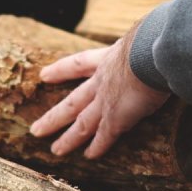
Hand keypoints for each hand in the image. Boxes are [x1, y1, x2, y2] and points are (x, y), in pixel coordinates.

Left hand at [29, 28, 169, 158]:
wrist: (151, 49)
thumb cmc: (154, 36)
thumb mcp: (144, 33)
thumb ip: (144, 39)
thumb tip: (155, 36)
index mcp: (109, 57)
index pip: (79, 63)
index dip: (61, 70)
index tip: (44, 75)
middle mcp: (102, 82)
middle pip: (72, 102)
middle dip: (54, 117)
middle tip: (36, 129)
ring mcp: (107, 102)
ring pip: (82, 124)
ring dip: (68, 139)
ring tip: (55, 151)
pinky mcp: (118, 118)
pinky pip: (105, 136)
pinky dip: (97, 147)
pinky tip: (89, 157)